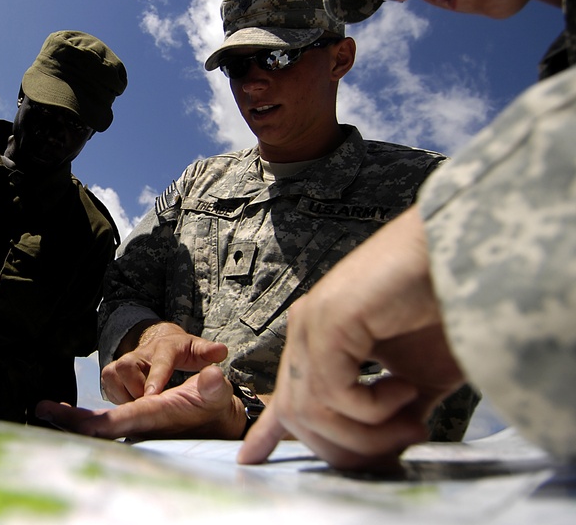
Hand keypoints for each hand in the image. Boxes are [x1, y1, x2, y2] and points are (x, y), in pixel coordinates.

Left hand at [36, 365, 247, 439]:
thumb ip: (214, 387)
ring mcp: (133, 422)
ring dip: (73, 418)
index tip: (76, 422)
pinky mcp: (130, 418)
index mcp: (156, 416)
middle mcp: (140, 422)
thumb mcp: (217, 394)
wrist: (213, 417)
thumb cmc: (214, 405)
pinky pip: (100, 419)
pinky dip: (81, 418)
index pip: (124, 421)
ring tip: (46, 408)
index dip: (101, 423)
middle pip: (100, 426)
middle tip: (43, 410)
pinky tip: (64, 414)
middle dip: (72, 421)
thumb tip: (214, 374)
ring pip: (97, 421)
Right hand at [102, 322, 227, 403]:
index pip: (159, 362)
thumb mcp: (197, 350)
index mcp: (164, 348)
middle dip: (134, 388)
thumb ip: (207, 352)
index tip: (153, 396)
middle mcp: (141, 353)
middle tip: (148, 404)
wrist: (160, 342)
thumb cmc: (181, 351)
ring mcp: (125, 362)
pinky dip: (117, 396)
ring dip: (124, 394)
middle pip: (126, 366)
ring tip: (139, 405)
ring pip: (112, 375)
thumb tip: (221, 351)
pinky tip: (131, 404)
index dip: (155, 378)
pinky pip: (107, 384)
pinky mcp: (114, 372)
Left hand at [236, 207, 465, 470]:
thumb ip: (394, 412)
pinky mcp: (329, 319)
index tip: (252, 460)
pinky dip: (371, 408)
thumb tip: (388, 449)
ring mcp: (313, 322)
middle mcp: (307, 330)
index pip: (286, 392)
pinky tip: (404, 390)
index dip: (268, 431)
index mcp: (321, 340)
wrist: (463, 255)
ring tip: (412, 423)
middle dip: (347, 449)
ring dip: (367, 435)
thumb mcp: (418, 376)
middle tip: (401, 447)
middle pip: (297, 415)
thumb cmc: (445, 309)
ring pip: (310, 410)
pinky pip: (331, 391)